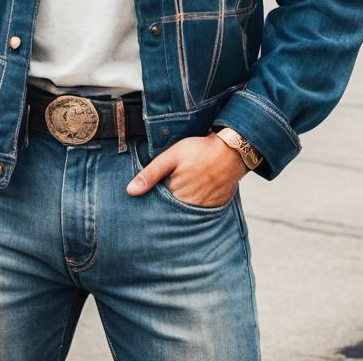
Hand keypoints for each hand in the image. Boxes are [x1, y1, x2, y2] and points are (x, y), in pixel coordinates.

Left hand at [125, 133, 246, 207]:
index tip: (150, 191)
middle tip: (171, 183)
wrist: (232, 151)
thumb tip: (130, 191)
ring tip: (184, 186)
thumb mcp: (172, 156)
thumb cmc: (200, 150)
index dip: (152, 197)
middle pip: (170, 209)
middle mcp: (188, 206)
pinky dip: (194, 204)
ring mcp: (202, 209)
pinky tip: (195, 190)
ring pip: (184, 210)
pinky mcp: (214, 207)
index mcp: (175, 195)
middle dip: (165, 202)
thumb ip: (150, 174)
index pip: (156, 204)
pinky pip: (199, 211)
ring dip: (180, 203)